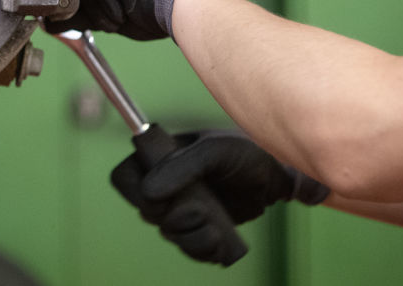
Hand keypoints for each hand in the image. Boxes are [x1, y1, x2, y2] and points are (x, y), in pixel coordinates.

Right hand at [111, 130, 328, 262]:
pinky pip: (189, 248)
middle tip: (201, 215)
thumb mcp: (214, 152)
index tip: (163, 202)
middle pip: (147, 212)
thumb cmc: (246, 151)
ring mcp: (182, 206)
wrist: (278, 173)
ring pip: (169, 234)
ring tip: (217, 232)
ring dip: (191, 239)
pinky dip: (202, 251)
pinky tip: (220, 244)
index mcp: (159, 155)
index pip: (125, 177)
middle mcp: (165, 181)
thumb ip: (181, 167)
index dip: (135, 194)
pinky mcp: (200, 226)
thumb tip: (149, 193)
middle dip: (173, 221)